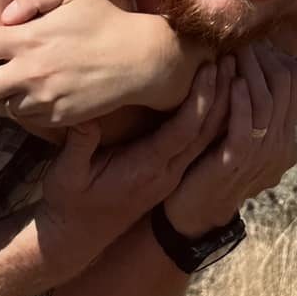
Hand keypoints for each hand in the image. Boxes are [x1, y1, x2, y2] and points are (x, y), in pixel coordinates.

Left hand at [0, 0, 202, 126]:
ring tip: (25, 80)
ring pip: (0, 107)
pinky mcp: (56, 120)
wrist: (138, 59)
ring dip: (7, 94)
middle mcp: (30, 74)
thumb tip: (5, 16)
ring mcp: (43, 101)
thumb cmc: (104, 20)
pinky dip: (30, 107)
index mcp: (29, 40)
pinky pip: (26, 119)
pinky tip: (46, 91)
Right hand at [35, 62, 227, 278]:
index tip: (209, 67)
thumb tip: (86, 111)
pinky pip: (198, 143)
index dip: (200, 99)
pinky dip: (211, 118)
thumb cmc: (68, 203)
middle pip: (205, 131)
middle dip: (221, 93)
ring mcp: (170, 175)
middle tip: (232, 57)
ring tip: (230, 68)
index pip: (184, 131)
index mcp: (146, 170)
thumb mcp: (65, 176)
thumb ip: (79, 144)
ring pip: (206, 138)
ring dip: (221, 104)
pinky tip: (216, 93)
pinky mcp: (168, 173)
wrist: (75, 238)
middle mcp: (166, 173)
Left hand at [162, 43, 296, 237]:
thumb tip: (256, 61)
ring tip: (236, 52)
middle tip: (244, 39)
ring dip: (251, 73)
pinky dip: (240, 102)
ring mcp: (262, 158)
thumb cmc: (212, 162)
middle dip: (263, 59)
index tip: (254, 39)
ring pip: (267, 105)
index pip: (294, 83)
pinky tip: (231, 81)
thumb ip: (253, 102)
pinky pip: (246, 129)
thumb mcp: (239, 129)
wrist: (194, 212)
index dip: (275, 55)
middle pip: (285, 88)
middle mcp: (280, 147)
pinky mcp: (236, 165)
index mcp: (285, 137)